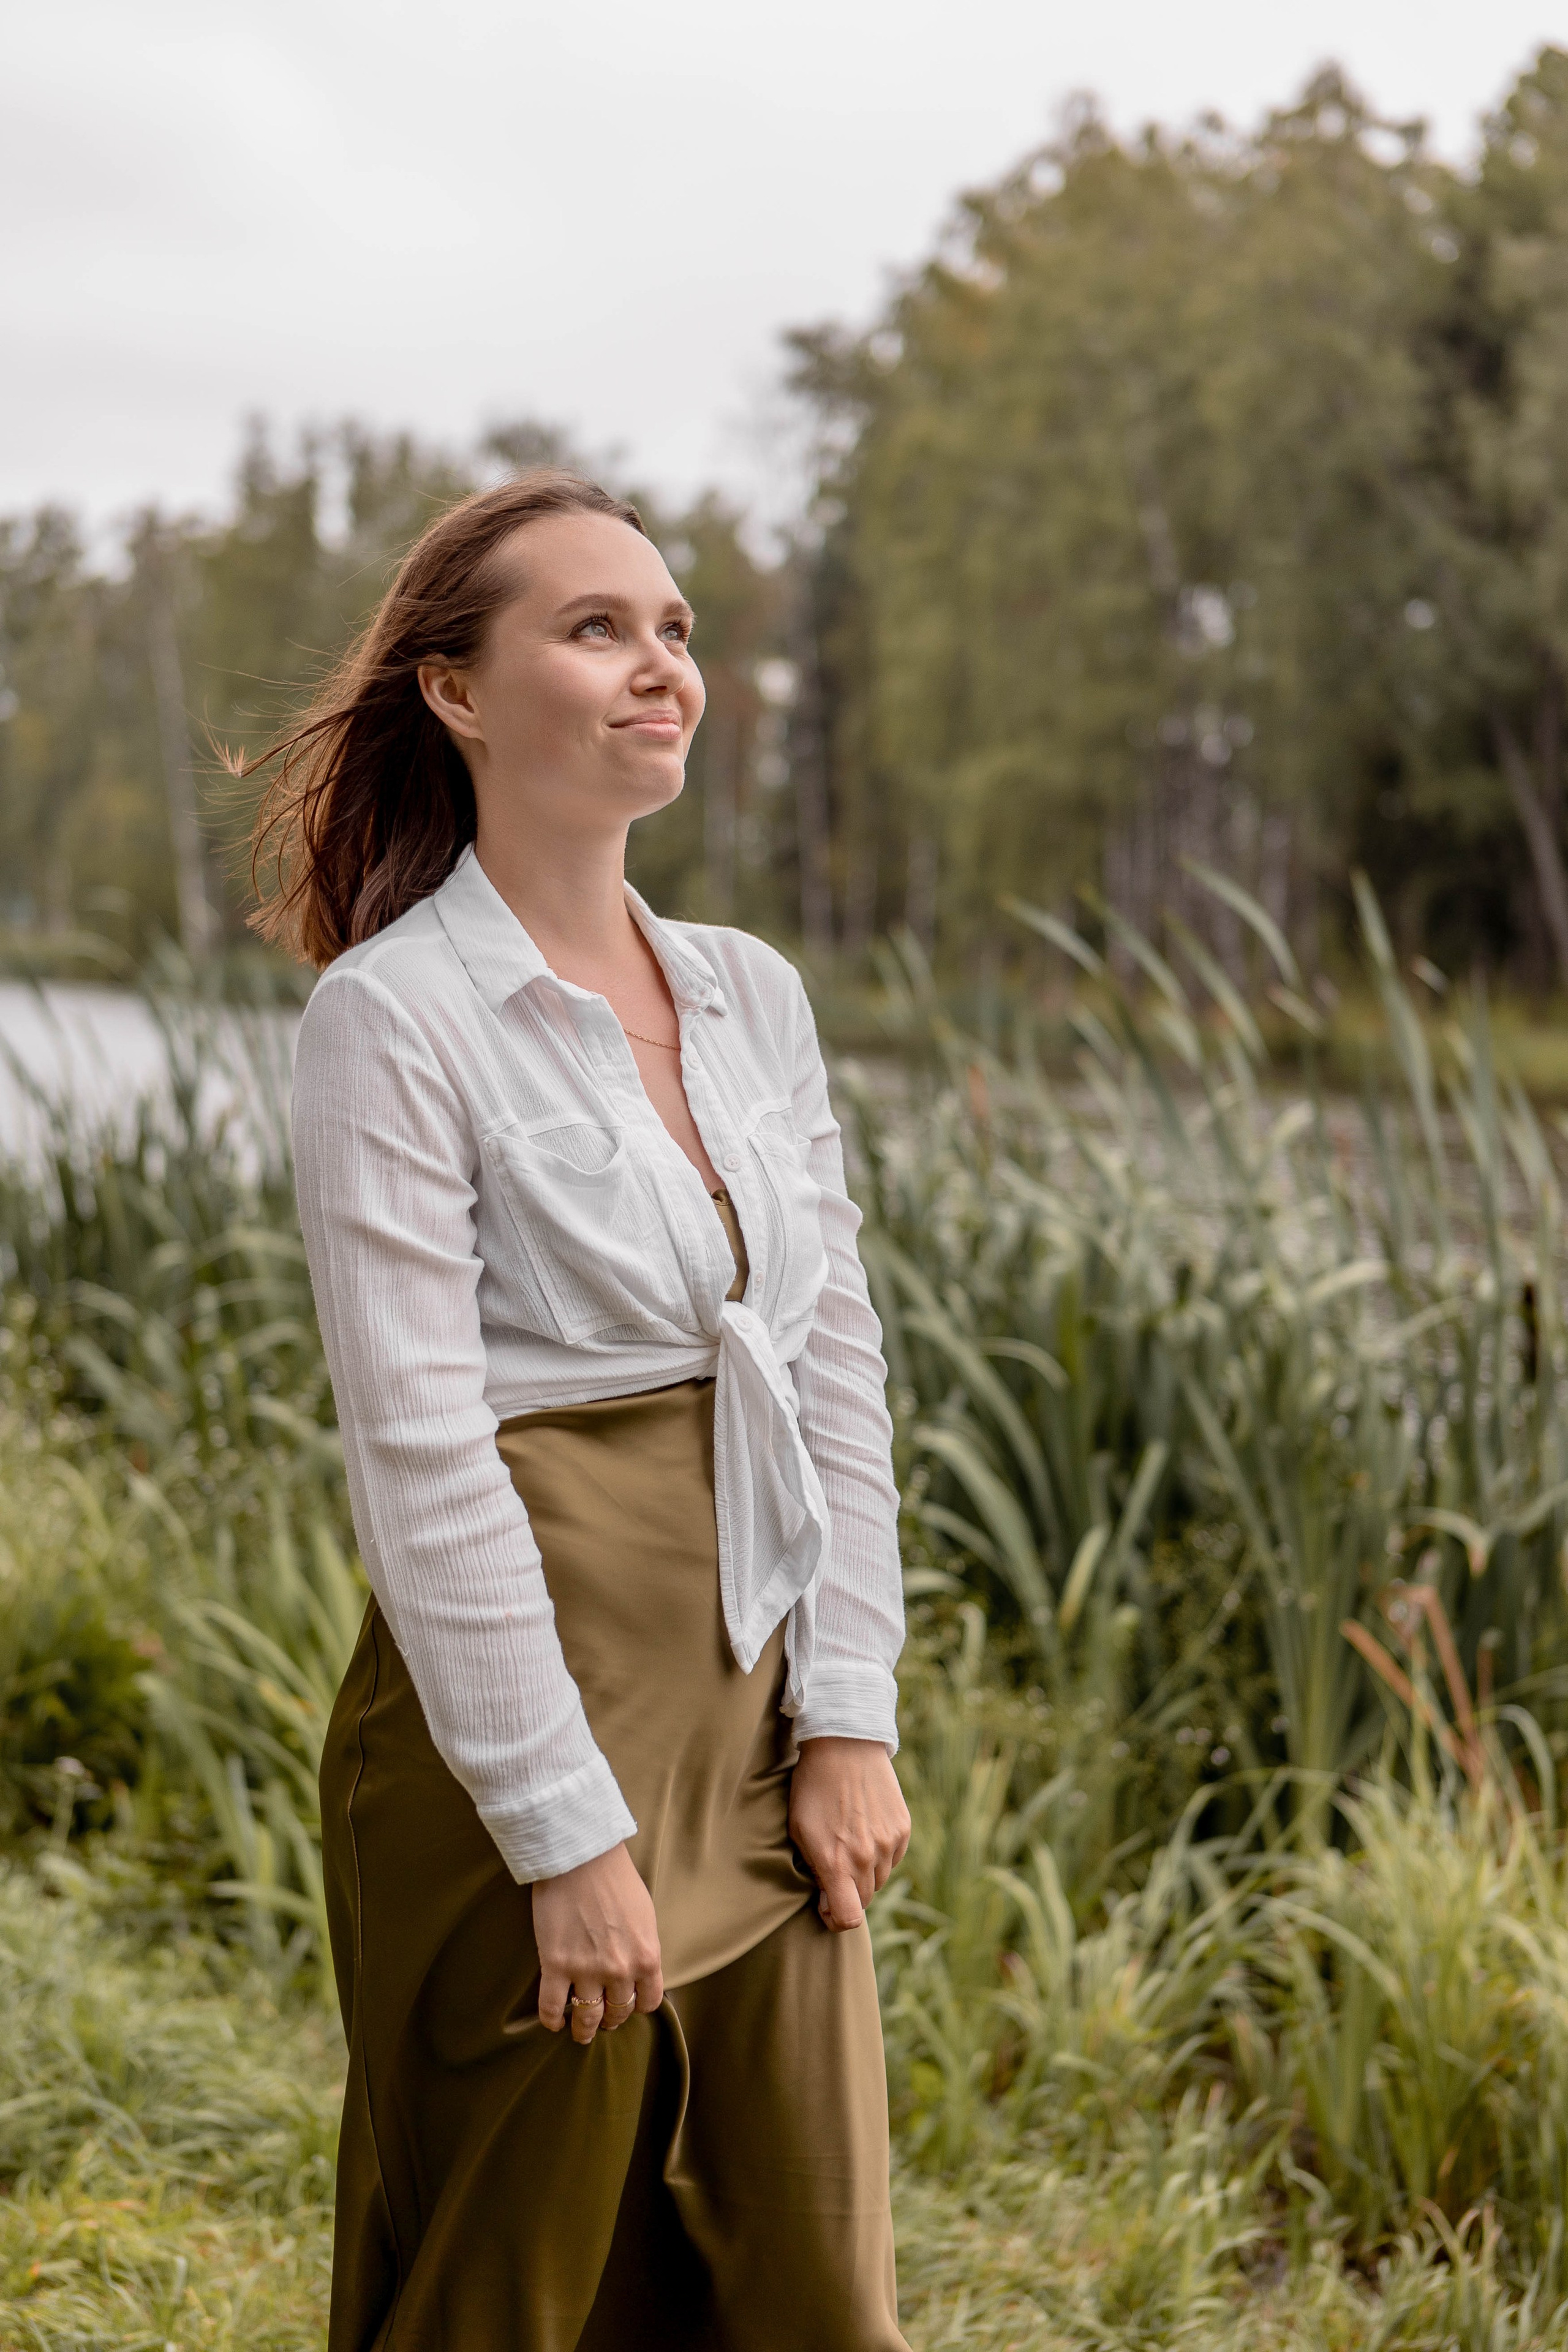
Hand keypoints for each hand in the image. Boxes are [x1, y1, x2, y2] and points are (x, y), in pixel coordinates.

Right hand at [532, 1842, 663, 2045]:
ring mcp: (587, 1970)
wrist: (581, 1856)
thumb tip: (638, 1969)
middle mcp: (620, 1970)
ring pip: (587, 2018)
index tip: (627, 2004)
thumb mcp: (644, 1915)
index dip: (636, 2006)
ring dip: (583, 2029)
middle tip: (602, 2018)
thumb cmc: (615, 1878)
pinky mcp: (556, 1965)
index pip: (647, 2002)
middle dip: (611, 2018)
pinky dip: (552, 2020)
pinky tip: (554, 2020)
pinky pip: (552, 2007)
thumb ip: (642, 1947)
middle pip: (617, 2012)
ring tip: (579, 2031)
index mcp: (646, 1956)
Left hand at [789, 1736, 910, 1931]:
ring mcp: (888, 1843)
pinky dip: (880, 1854)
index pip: (848, 1918)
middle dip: (847, 1893)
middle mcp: (866, 1857)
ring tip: (849, 1843)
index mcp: (836, 1862)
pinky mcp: (902, 1829)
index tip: (824, 1905)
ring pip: (878, 1880)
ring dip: (864, 1873)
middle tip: (833, 1870)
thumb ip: (814, 1868)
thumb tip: (825, 1894)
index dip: (835, 1920)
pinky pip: (892, 1858)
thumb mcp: (798, 1829)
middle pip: (863, 1900)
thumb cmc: (813, 1787)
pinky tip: (865, 1829)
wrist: (845, 1745)